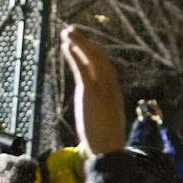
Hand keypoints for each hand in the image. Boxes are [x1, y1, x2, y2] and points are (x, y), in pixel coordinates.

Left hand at [61, 26, 126, 155]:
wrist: (109, 151)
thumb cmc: (105, 142)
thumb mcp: (105, 122)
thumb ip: (100, 111)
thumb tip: (94, 111)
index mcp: (114, 92)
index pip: (104, 67)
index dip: (92, 53)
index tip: (80, 44)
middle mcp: (111, 87)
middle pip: (100, 57)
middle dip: (86, 42)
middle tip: (72, 30)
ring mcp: (102, 88)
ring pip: (92, 58)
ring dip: (80, 43)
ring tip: (67, 32)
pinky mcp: (91, 93)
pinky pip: (83, 68)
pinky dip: (75, 55)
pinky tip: (67, 46)